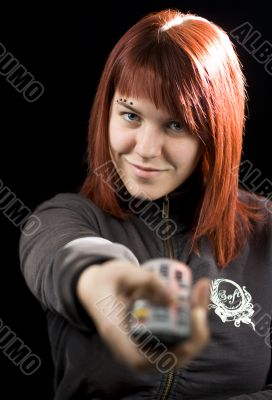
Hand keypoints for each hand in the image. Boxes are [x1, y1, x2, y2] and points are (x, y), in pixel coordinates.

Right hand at [76, 259, 209, 371]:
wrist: (96, 286)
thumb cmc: (105, 281)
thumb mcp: (119, 272)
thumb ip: (144, 280)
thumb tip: (173, 297)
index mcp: (115, 334)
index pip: (141, 360)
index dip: (166, 359)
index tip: (186, 345)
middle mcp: (131, 345)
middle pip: (169, 357)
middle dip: (192, 335)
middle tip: (200, 306)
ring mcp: (143, 342)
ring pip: (178, 346)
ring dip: (195, 323)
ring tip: (201, 291)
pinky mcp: (153, 335)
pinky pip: (178, 334)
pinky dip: (191, 317)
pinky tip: (196, 296)